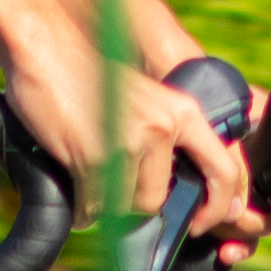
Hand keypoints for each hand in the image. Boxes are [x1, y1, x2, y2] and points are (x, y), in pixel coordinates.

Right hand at [6, 22, 251, 240]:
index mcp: (184, 113)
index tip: (199, 222)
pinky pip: (91, 206)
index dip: (217, 207)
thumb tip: (169, 194)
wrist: (46, 48)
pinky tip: (74, 189)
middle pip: (158, 200)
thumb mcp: (146, 101)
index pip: (224, 172)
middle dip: (134, 208)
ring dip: (104, 204)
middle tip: (119, 203)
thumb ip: (165, 137)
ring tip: (89, 182)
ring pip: (124, 206)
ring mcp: (129, 141)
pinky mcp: (94, 156)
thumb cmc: (88, 77)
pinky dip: (81, 209)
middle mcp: (164, 126)